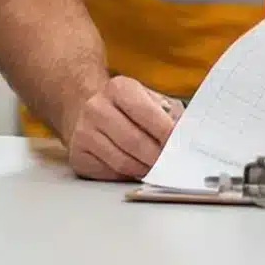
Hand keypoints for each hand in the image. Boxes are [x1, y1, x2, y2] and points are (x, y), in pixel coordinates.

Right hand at [64, 75, 181, 180]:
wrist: (87, 110)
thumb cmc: (127, 108)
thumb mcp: (149, 100)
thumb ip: (169, 115)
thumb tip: (186, 136)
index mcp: (118, 88)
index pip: (147, 113)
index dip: (167, 133)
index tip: (181, 146)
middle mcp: (96, 107)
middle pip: (134, 142)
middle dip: (157, 157)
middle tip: (172, 165)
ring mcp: (84, 132)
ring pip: (122, 162)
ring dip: (144, 170)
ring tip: (156, 169)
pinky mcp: (77, 155)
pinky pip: (109, 173)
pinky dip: (127, 176)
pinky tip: (136, 169)